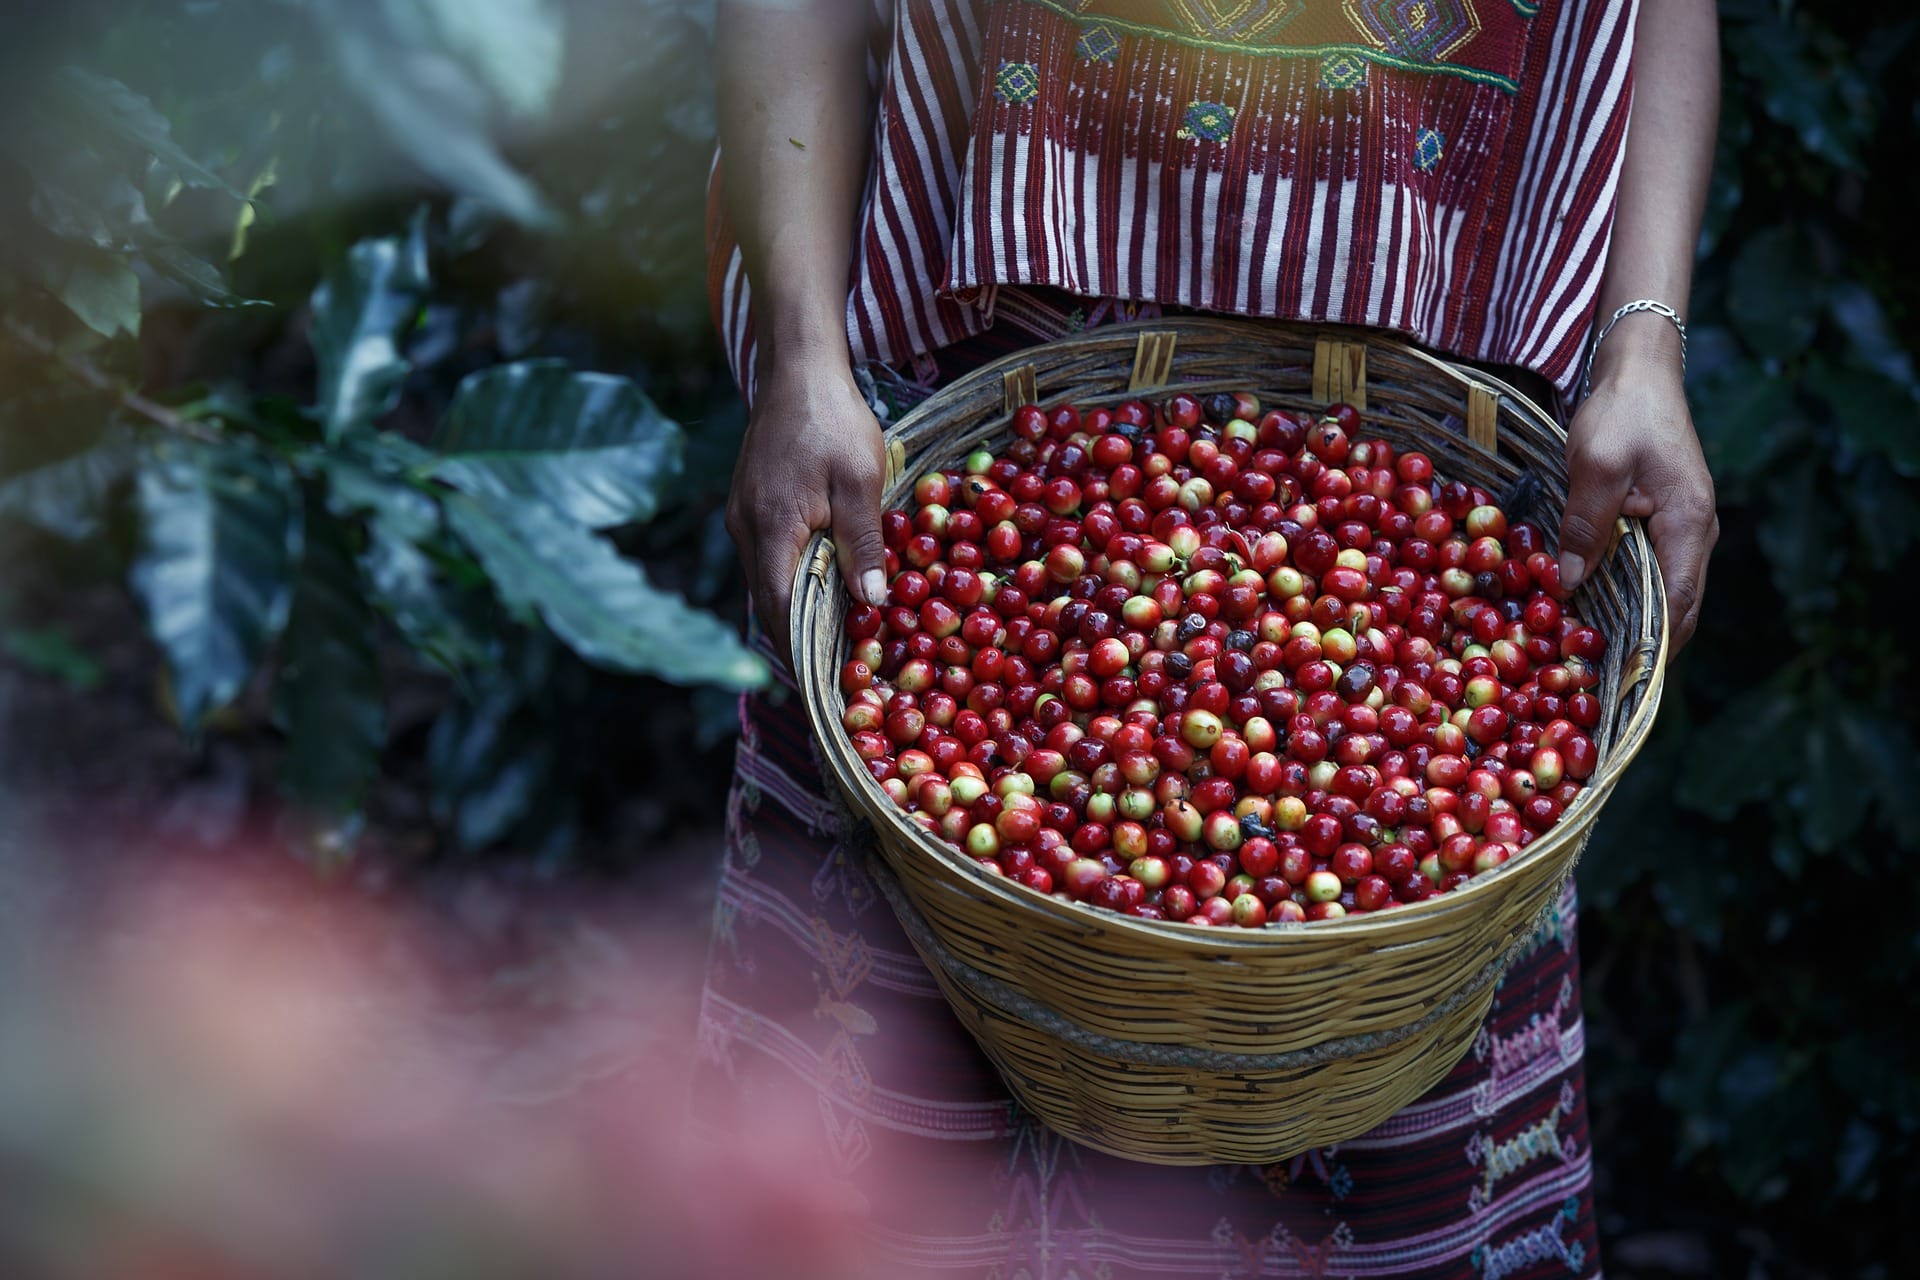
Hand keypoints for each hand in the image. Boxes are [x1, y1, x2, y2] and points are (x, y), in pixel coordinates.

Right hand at [725, 359, 888, 666]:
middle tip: (835, 676)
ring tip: (832, 643)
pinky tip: (822, 589)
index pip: (778, 611)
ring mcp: (744, 516)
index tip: (821, 689)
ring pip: (767, 580)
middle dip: (799, 642)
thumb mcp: (861, 481)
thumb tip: (871, 601)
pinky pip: (770, 557)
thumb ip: (863, 543)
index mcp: (770, 530)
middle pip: (768, 602)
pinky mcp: (751, 504)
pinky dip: (792, 580)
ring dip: (796, 611)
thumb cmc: (833, 420)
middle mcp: (746, 530)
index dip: (798, 654)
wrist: (798, 368)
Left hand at [1559, 344, 1718, 651]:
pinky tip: (1588, 607)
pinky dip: (1624, 594)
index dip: (1652, 647)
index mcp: (1688, 525)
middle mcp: (1694, 535)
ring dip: (1630, 622)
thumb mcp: (1597, 466)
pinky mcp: (1661, 522)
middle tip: (1594, 677)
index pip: (1677, 604)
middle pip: (1675, 608)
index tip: (1620, 679)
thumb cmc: (1623, 414)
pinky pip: (1648, 571)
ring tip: (1587, 654)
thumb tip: (1570, 583)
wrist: (1639, 374)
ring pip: (1662, 592)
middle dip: (1639, 645)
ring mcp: (1681, 530)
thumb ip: (1586, 524)